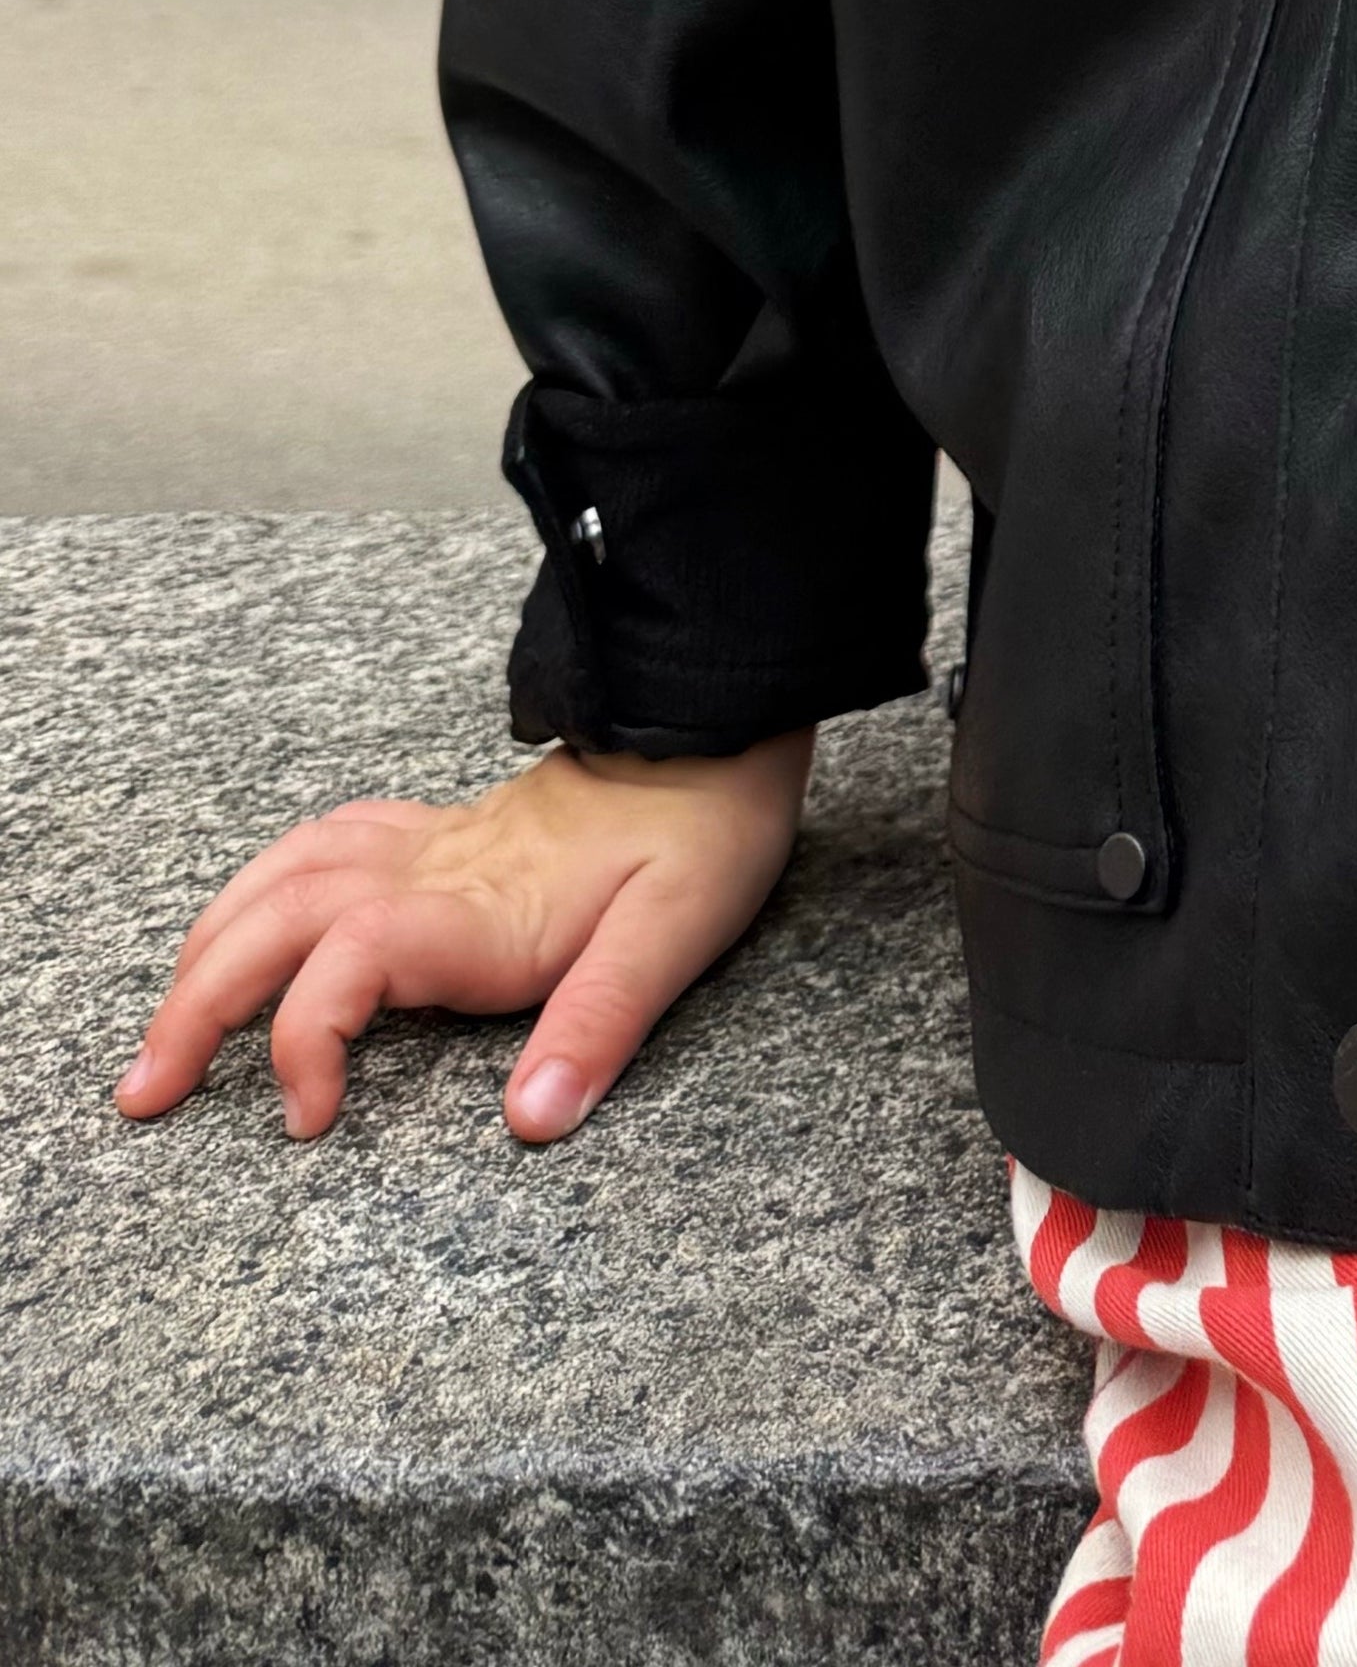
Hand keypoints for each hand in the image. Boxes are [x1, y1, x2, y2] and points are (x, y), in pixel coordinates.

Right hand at [114, 730, 813, 1147]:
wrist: (713, 733)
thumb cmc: (701, 833)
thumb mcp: (675, 935)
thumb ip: (600, 1026)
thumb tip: (533, 1123)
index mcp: (480, 907)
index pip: (347, 961)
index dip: (304, 1038)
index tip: (307, 1119)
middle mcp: (433, 870)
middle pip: (276, 919)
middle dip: (195, 1004)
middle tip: (145, 1092)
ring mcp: (430, 844)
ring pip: (281, 877)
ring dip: (210, 948)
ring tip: (167, 1026)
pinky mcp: (442, 830)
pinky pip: (323, 844)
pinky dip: (262, 887)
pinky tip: (247, 920)